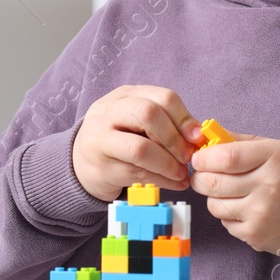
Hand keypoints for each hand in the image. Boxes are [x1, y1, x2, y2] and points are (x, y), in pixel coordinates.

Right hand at [71, 85, 207, 201]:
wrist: (80, 163)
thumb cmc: (120, 139)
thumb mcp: (138, 122)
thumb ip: (166, 122)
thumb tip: (198, 134)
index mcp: (124, 95)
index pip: (162, 97)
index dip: (184, 118)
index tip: (198, 137)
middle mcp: (108, 112)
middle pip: (148, 114)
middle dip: (174, 137)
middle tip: (188, 156)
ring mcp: (100, 140)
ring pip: (140, 148)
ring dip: (169, 164)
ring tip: (182, 173)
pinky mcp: (100, 168)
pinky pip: (136, 173)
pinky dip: (161, 180)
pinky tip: (174, 183)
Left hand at [189, 134, 279, 258]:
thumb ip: (245, 143)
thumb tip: (208, 139)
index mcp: (277, 158)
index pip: (225, 157)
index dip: (204, 158)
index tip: (200, 158)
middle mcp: (269, 186)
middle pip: (212, 182)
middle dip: (201, 178)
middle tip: (205, 175)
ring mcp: (262, 214)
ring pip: (214, 205)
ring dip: (217, 198)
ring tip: (235, 193)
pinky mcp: (257, 236)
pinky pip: (226, 223)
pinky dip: (231, 216)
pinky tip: (250, 210)